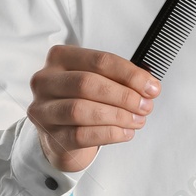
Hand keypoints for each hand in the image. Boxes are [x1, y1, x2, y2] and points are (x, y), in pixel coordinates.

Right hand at [27, 45, 160, 171]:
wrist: (62, 136)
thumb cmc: (85, 101)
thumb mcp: (101, 82)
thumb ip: (122, 79)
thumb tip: (150, 87)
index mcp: (60, 58)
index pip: (99, 60)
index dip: (130, 74)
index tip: (151, 87)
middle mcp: (45, 81)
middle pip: (87, 83)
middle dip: (123, 95)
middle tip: (145, 106)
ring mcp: (43, 110)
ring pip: (80, 110)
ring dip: (117, 116)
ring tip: (137, 120)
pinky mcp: (49, 137)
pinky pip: (80, 135)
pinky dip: (109, 133)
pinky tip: (125, 133)